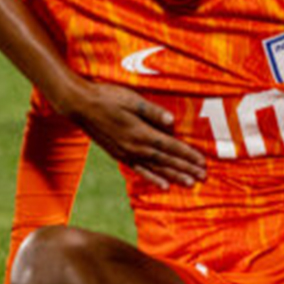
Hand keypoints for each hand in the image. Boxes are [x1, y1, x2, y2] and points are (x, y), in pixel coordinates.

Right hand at [59, 77, 204, 188]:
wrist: (80, 106)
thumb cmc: (107, 97)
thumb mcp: (131, 99)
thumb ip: (153, 112)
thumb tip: (172, 122)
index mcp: (141, 132)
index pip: (170, 147)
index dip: (188, 155)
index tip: (203, 162)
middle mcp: (135, 147)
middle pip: (166, 161)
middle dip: (186, 169)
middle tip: (203, 177)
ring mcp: (126, 153)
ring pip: (155, 169)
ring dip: (174, 176)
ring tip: (190, 184)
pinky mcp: (119, 155)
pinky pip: (139, 170)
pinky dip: (153, 179)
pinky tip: (163, 185)